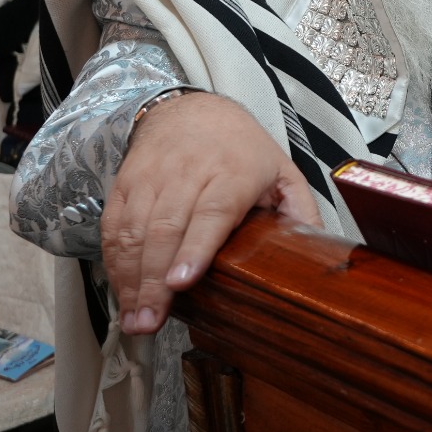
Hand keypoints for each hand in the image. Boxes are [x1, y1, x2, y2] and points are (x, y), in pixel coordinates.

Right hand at [102, 92, 320, 335]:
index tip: (182, 282)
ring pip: (134, 231)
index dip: (195, 249)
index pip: (212, 213)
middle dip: (154, 281)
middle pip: (166, 230)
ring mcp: (153, 178)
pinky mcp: (125, 183)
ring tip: (135, 318)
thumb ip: (299, 212)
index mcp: (233, 174)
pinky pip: (113, 225)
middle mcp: (188, 174)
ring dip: (129, 279)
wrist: (194, 109)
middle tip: (150, 321)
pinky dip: (113, 261)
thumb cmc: (242, 149)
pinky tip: (121, 291)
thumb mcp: (282, 172)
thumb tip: (319, 252)